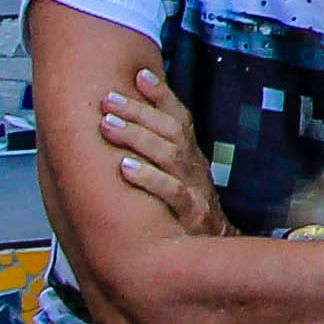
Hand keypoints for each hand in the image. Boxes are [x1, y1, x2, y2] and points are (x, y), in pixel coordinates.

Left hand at [96, 65, 223, 235]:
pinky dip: (148, 178)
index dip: (161, 94)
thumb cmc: (187, 209)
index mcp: (191, 154)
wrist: (216, 249)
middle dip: (138, 111)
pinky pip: (172, 192)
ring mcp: (195, 188)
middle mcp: (194, 166)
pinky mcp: (192, 213)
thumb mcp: (179, 177)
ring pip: (169, 155)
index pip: (179, 116)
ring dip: (137, 137)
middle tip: (107, 100)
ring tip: (108, 125)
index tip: (140, 74)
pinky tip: (125, 168)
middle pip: (170, 130)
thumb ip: (159, 152)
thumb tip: (122, 125)